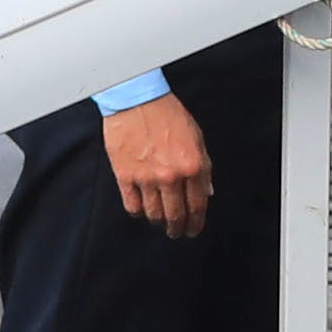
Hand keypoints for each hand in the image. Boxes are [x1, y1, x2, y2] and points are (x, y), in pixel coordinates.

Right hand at [98, 85, 213, 239]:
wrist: (137, 99)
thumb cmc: (167, 113)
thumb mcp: (196, 137)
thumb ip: (204, 167)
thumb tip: (206, 192)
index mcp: (193, 166)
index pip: (198, 205)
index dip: (196, 223)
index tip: (193, 229)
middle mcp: (171, 176)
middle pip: (176, 215)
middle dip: (177, 229)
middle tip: (176, 232)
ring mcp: (147, 178)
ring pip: (154, 214)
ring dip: (159, 223)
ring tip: (160, 223)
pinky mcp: (125, 176)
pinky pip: (132, 205)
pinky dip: (138, 212)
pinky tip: (142, 210)